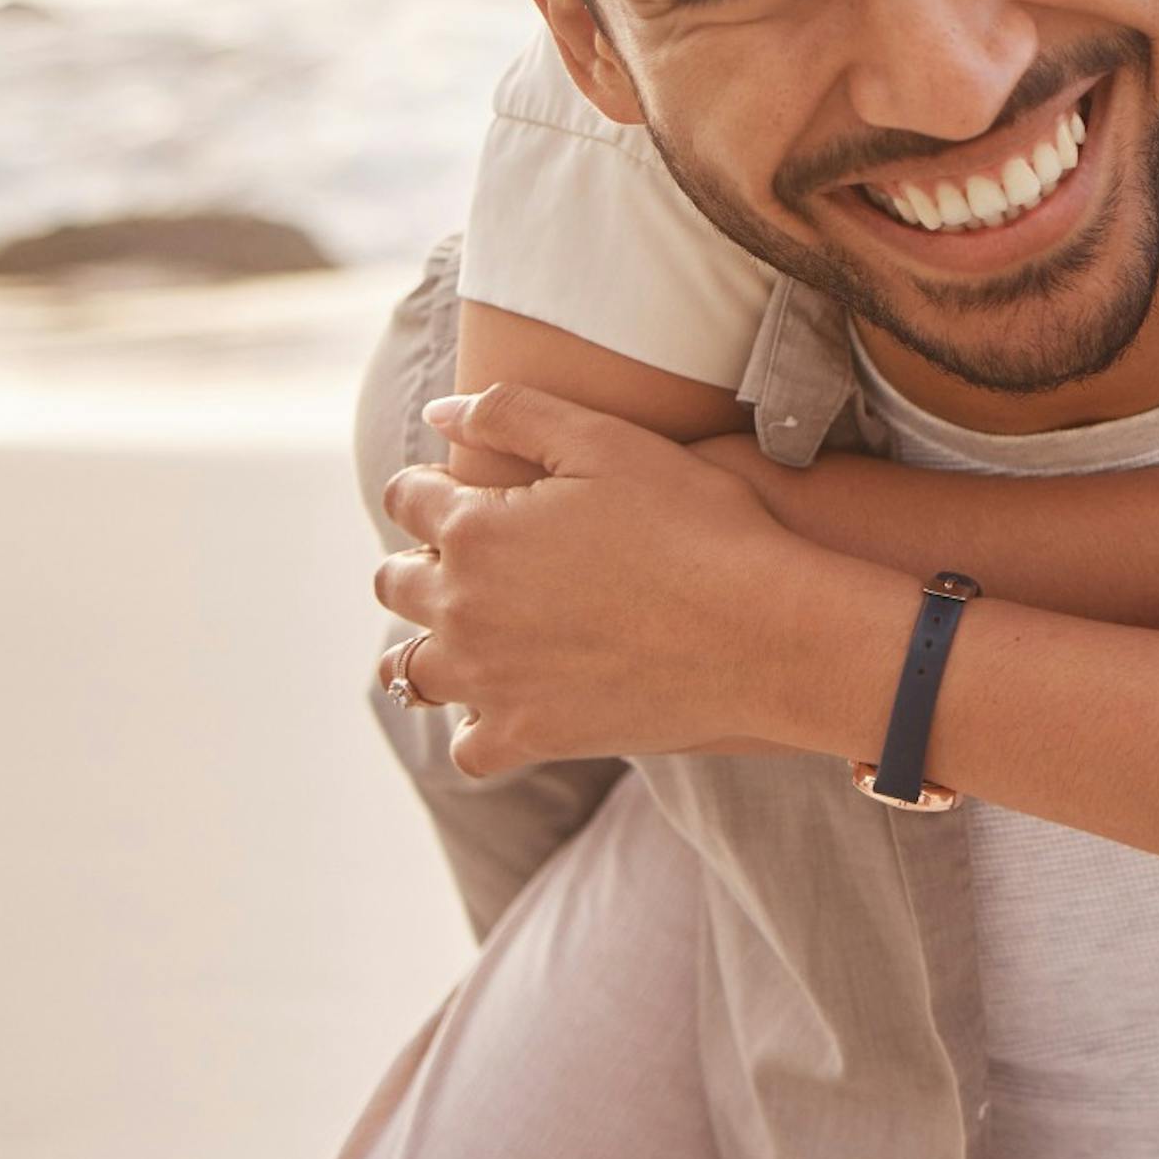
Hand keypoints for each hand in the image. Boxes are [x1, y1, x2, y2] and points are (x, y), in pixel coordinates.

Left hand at [376, 383, 893, 776]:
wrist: (763, 629)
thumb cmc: (698, 523)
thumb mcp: (609, 441)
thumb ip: (512, 412)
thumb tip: (439, 412)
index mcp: (474, 530)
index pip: (408, 499)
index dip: (430, 487)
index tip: (460, 490)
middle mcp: (461, 610)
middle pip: (395, 584)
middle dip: (420, 562)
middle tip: (472, 559)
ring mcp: (490, 682)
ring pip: (410, 671)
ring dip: (429, 647)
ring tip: (475, 635)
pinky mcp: (529, 736)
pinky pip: (469, 746)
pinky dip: (480, 725)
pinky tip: (512, 702)